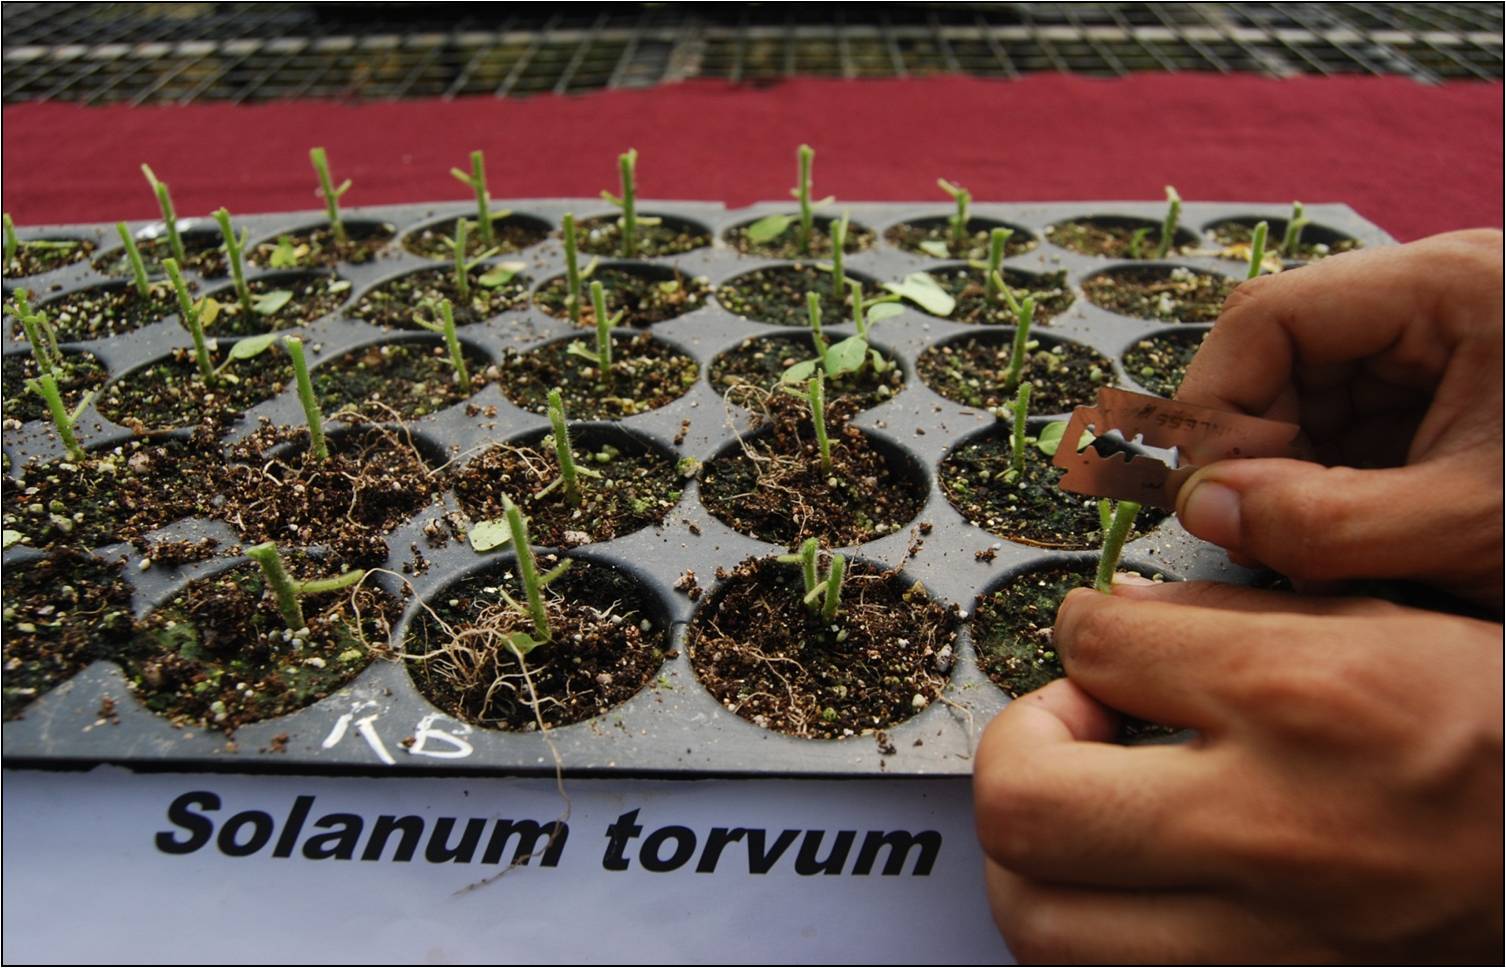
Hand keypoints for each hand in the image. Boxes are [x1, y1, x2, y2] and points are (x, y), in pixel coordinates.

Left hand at [973, 579, 1502, 962]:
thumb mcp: (1398, 628)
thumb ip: (1241, 618)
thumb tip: (1119, 619)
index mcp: (1302, 702)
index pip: (1093, 644)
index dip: (1081, 630)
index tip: (1099, 643)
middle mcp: (1269, 828)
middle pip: (1025, 802)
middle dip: (1018, 751)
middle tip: (1061, 735)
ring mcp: (1267, 942)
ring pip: (1040, 923)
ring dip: (1036, 861)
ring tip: (1084, 820)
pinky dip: (1093, 935)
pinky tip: (1128, 892)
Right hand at [1175, 229, 1502, 607]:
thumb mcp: (1469, 526)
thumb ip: (1324, 522)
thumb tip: (1201, 510)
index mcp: (1451, 290)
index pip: (1272, 317)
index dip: (1214, 404)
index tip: (1196, 491)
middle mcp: (1438, 303)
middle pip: (1282, 353)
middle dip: (1251, 447)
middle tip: (1242, 530)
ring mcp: (1443, 350)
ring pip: (1309, 396)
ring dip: (1285, 474)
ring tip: (1301, 548)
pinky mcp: (1450, 397)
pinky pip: (1353, 428)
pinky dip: (1329, 486)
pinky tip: (1341, 540)